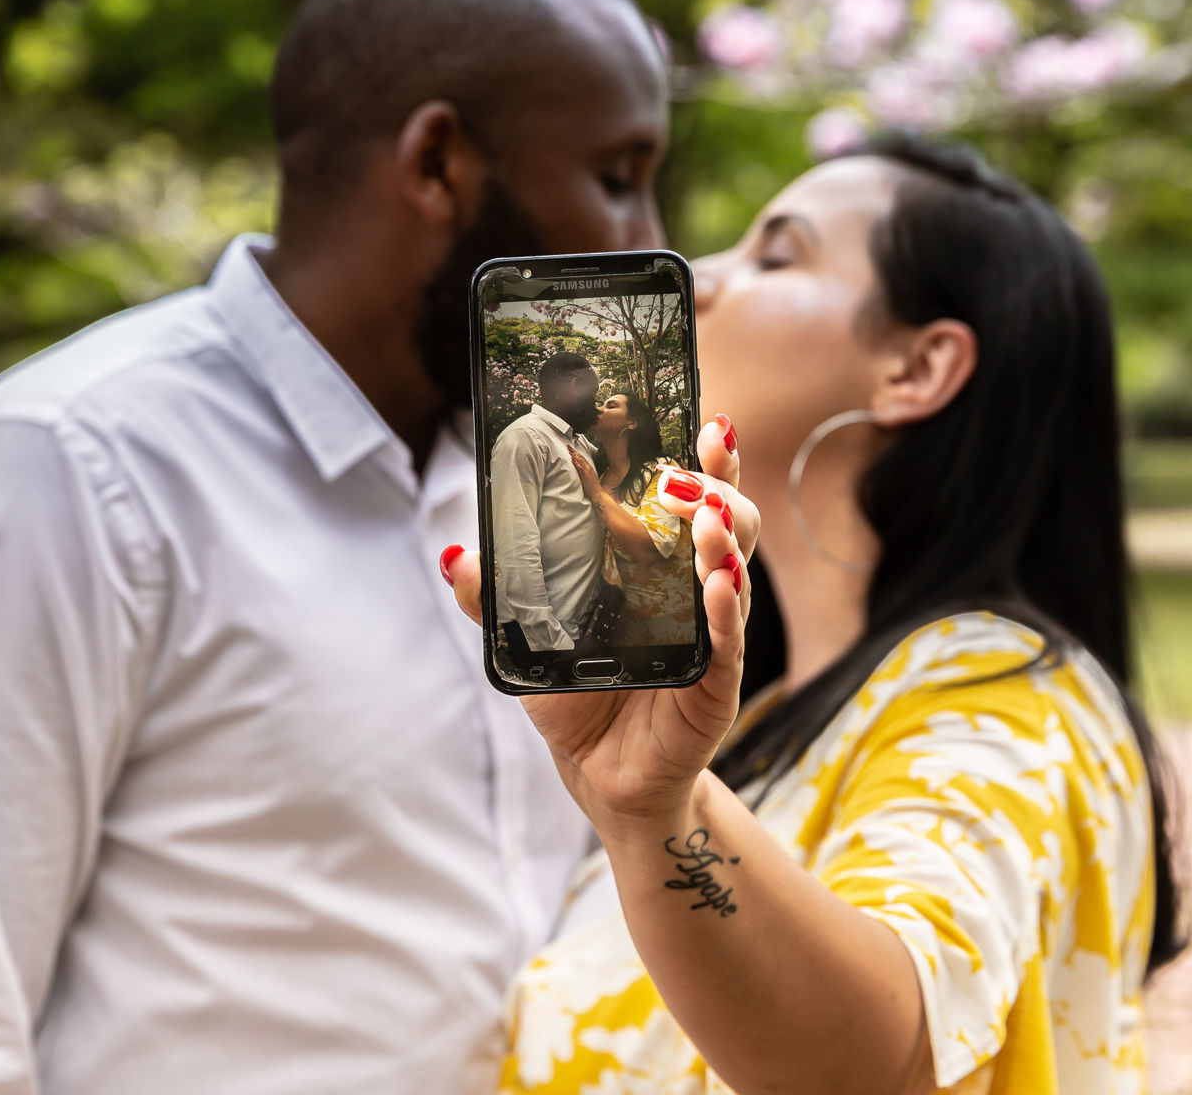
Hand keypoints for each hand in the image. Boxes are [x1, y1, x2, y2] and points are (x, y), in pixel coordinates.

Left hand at [444, 414, 754, 832]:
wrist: (598, 771)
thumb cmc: (577, 693)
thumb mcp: (529, 637)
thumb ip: (496, 596)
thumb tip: (456, 555)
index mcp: (660, 564)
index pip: (693, 498)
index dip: (706, 461)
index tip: (706, 419)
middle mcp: (697, 589)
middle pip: (730, 521)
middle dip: (717, 488)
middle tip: (683, 472)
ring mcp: (713, 633)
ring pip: (736, 571)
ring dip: (724, 538)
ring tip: (704, 519)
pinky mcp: (716, 683)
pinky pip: (728, 641)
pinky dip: (725, 609)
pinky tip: (717, 584)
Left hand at [567, 446, 604, 503]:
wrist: (597, 493)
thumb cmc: (593, 487)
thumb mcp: (589, 478)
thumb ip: (585, 472)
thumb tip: (580, 469)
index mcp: (589, 468)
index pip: (582, 458)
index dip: (577, 453)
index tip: (571, 449)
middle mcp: (589, 468)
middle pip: (581, 457)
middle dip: (574, 451)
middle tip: (568, 446)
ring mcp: (587, 471)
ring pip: (580, 460)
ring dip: (574, 455)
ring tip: (569, 450)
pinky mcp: (585, 475)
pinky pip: (580, 467)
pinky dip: (576, 463)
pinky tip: (572, 459)